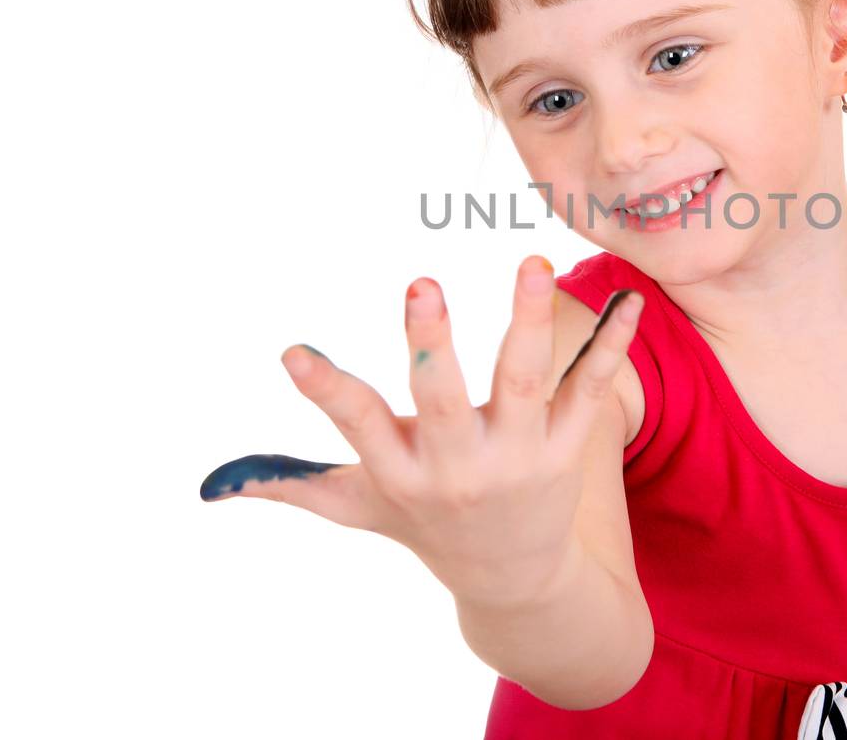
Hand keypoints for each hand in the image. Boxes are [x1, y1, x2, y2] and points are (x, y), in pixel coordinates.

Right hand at [199, 255, 643, 610]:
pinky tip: (632, 302)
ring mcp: (520, 457)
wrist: (515, 583)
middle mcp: (460, 467)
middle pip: (444, 400)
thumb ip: (295, 486)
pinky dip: (612, 345)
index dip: (326, 392)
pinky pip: (592, 388)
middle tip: (420, 282)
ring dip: (528, 323)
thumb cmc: (425, 526)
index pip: (359, 426)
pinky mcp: (569, 448)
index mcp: (403, 473)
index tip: (294, 353)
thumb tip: (215, 487)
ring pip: (527, 384)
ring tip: (532, 263)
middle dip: (432, 344)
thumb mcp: (359, 509)